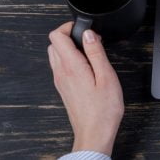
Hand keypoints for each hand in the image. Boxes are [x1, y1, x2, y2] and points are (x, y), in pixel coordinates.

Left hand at [48, 22, 123, 155]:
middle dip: (69, 36)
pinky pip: (61, 66)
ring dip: (69, 48)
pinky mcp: (64, 88)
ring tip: (90, 52)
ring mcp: (60, 81)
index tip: (84, 28)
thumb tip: (88, 34)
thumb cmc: (104, 108)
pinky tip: (87, 66)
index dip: (69, 27)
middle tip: (89, 39)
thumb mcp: (106, 75)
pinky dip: (70, 59)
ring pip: (56, 55)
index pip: (57, 36)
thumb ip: (96, 52)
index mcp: (71, 66)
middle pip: (54, 44)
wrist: (95, 132)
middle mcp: (61, 73)